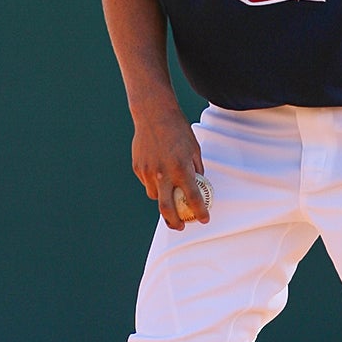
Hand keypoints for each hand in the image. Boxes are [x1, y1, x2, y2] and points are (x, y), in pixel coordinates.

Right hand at [131, 108, 205, 230]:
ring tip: (169, 197)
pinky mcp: (138, 168)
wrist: (153, 114)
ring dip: (163, 200)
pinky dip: (154, 183)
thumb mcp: (194, 148)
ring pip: (155, 196)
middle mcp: (163, 174)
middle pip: (167, 209)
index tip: (204, 220)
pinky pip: (146, 182)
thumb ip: (196, 168)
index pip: (193, 198)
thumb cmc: (178, 129)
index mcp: (181, 169)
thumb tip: (198, 184)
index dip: (200, 212)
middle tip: (180, 227)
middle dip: (174, 222)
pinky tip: (158, 173)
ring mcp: (148, 172)